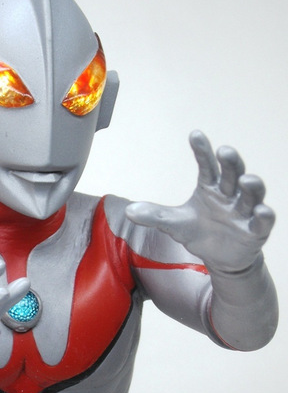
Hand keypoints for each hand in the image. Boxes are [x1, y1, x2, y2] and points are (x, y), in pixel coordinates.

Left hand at [125, 130, 274, 272]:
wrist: (221, 258)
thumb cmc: (200, 232)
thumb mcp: (175, 224)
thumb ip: (155, 216)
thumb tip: (129, 211)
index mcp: (211, 187)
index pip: (207, 164)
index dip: (202, 150)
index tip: (194, 134)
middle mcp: (230, 194)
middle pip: (232, 173)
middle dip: (231, 162)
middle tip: (225, 151)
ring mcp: (245, 211)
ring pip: (251, 194)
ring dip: (251, 185)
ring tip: (246, 179)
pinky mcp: (256, 230)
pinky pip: (263, 221)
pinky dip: (264, 215)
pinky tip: (262, 210)